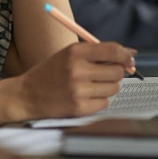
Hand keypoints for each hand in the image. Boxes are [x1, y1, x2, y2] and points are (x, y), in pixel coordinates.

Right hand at [13, 42, 131, 120]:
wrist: (27, 95)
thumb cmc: (51, 73)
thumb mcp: (68, 54)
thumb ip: (97, 53)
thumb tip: (130, 54)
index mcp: (75, 51)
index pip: (112, 50)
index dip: (125, 55)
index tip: (129, 59)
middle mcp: (77, 69)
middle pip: (117, 71)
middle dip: (114, 73)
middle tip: (103, 75)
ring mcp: (78, 90)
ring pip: (113, 88)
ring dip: (106, 88)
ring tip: (89, 86)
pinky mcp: (79, 107)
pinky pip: (104, 103)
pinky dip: (98, 101)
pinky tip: (84, 97)